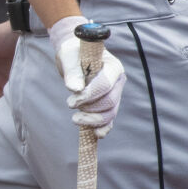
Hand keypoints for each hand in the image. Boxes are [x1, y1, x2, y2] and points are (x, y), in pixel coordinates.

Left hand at [51, 18, 126, 139]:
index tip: (71, 102)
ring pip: (110, 112)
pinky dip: (103, 127)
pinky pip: (110, 119)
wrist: (74, 57)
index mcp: (113, 67)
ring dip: (94, 120)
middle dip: (90, 108)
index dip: (89, 95)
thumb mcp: (69, 58)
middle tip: (70, 105)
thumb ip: (72, 72)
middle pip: (110, 101)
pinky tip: (96, 134)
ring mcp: (115, 93)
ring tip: (75, 119)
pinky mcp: (108, 104)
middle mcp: (118, 81)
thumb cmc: (73, 54)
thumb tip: (74, 89)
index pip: (105, 84)